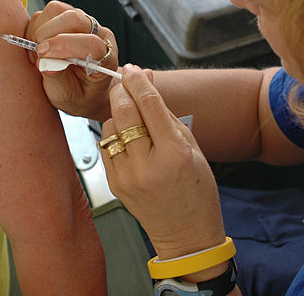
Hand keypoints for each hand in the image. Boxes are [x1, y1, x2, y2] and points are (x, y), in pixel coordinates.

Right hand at [26, 1, 118, 119]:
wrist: (86, 87)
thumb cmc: (80, 94)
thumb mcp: (68, 97)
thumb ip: (57, 79)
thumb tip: (43, 61)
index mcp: (106, 56)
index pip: (91, 42)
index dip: (64, 45)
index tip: (43, 55)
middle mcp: (98, 33)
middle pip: (73, 18)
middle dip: (48, 34)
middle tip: (38, 55)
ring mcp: (83, 21)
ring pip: (57, 10)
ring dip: (40, 30)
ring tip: (39, 53)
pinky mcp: (68, 15)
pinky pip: (47, 12)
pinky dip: (36, 27)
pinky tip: (39, 45)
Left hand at [101, 65, 225, 260]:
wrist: (187, 234)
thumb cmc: (196, 189)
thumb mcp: (191, 146)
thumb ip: (166, 112)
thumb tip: (146, 80)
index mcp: (174, 153)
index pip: (149, 103)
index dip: (137, 80)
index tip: (133, 68)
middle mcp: (147, 165)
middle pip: (123, 111)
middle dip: (121, 89)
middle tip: (123, 80)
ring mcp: (127, 177)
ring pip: (110, 127)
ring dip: (117, 114)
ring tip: (131, 116)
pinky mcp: (114, 185)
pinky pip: (106, 146)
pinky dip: (114, 135)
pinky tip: (127, 137)